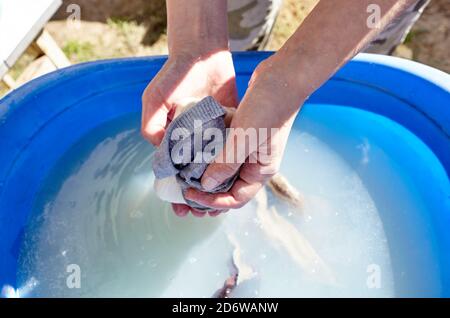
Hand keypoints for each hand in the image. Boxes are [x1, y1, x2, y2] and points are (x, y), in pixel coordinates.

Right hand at [141, 50, 237, 216]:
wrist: (202, 54)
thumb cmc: (175, 75)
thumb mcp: (155, 98)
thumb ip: (151, 122)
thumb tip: (155, 147)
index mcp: (170, 139)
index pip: (172, 174)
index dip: (175, 192)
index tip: (181, 209)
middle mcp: (190, 141)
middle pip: (193, 177)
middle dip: (195, 197)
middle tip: (200, 215)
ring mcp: (210, 136)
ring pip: (212, 170)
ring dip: (213, 189)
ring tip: (217, 208)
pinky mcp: (227, 128)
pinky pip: (229, 153)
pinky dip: (229, 169)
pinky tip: (233, 185)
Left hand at [184, 57, 305, 212]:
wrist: (282, 77)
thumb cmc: (268, 107)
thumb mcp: (244, 138)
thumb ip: (226, 163)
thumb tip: (206, 185)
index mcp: (261, 170)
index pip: (236, 198)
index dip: (212, 201)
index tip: (190, 194)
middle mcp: (255, 164)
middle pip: (228, 187)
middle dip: (207, 192)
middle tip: (184, 189)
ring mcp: (249, 149)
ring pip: (224, 168)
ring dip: (206, 172)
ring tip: (185, 172)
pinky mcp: (242, 135)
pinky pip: (223, 150)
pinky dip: (209, 152)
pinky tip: (193, 149)